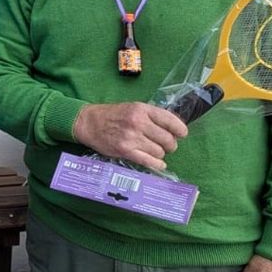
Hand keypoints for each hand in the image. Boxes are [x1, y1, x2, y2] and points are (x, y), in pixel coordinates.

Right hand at [72, 102, 187, 170]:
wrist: (89, 123)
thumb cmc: (113, 115)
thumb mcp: (133, 108)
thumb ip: (152, 116)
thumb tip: (174, 128)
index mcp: (143, 109)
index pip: (171, 121)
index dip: (180, 130)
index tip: (182, 134)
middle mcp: (139, 123)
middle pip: (167, 139)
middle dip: (170, 144)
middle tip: (166, 145)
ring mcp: (132, 138)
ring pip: (159, 151)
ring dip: (160, 154)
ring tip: (154, 151)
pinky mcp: (125, 151)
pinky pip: (149, 161)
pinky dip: (157, 164)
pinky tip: (159, 164)